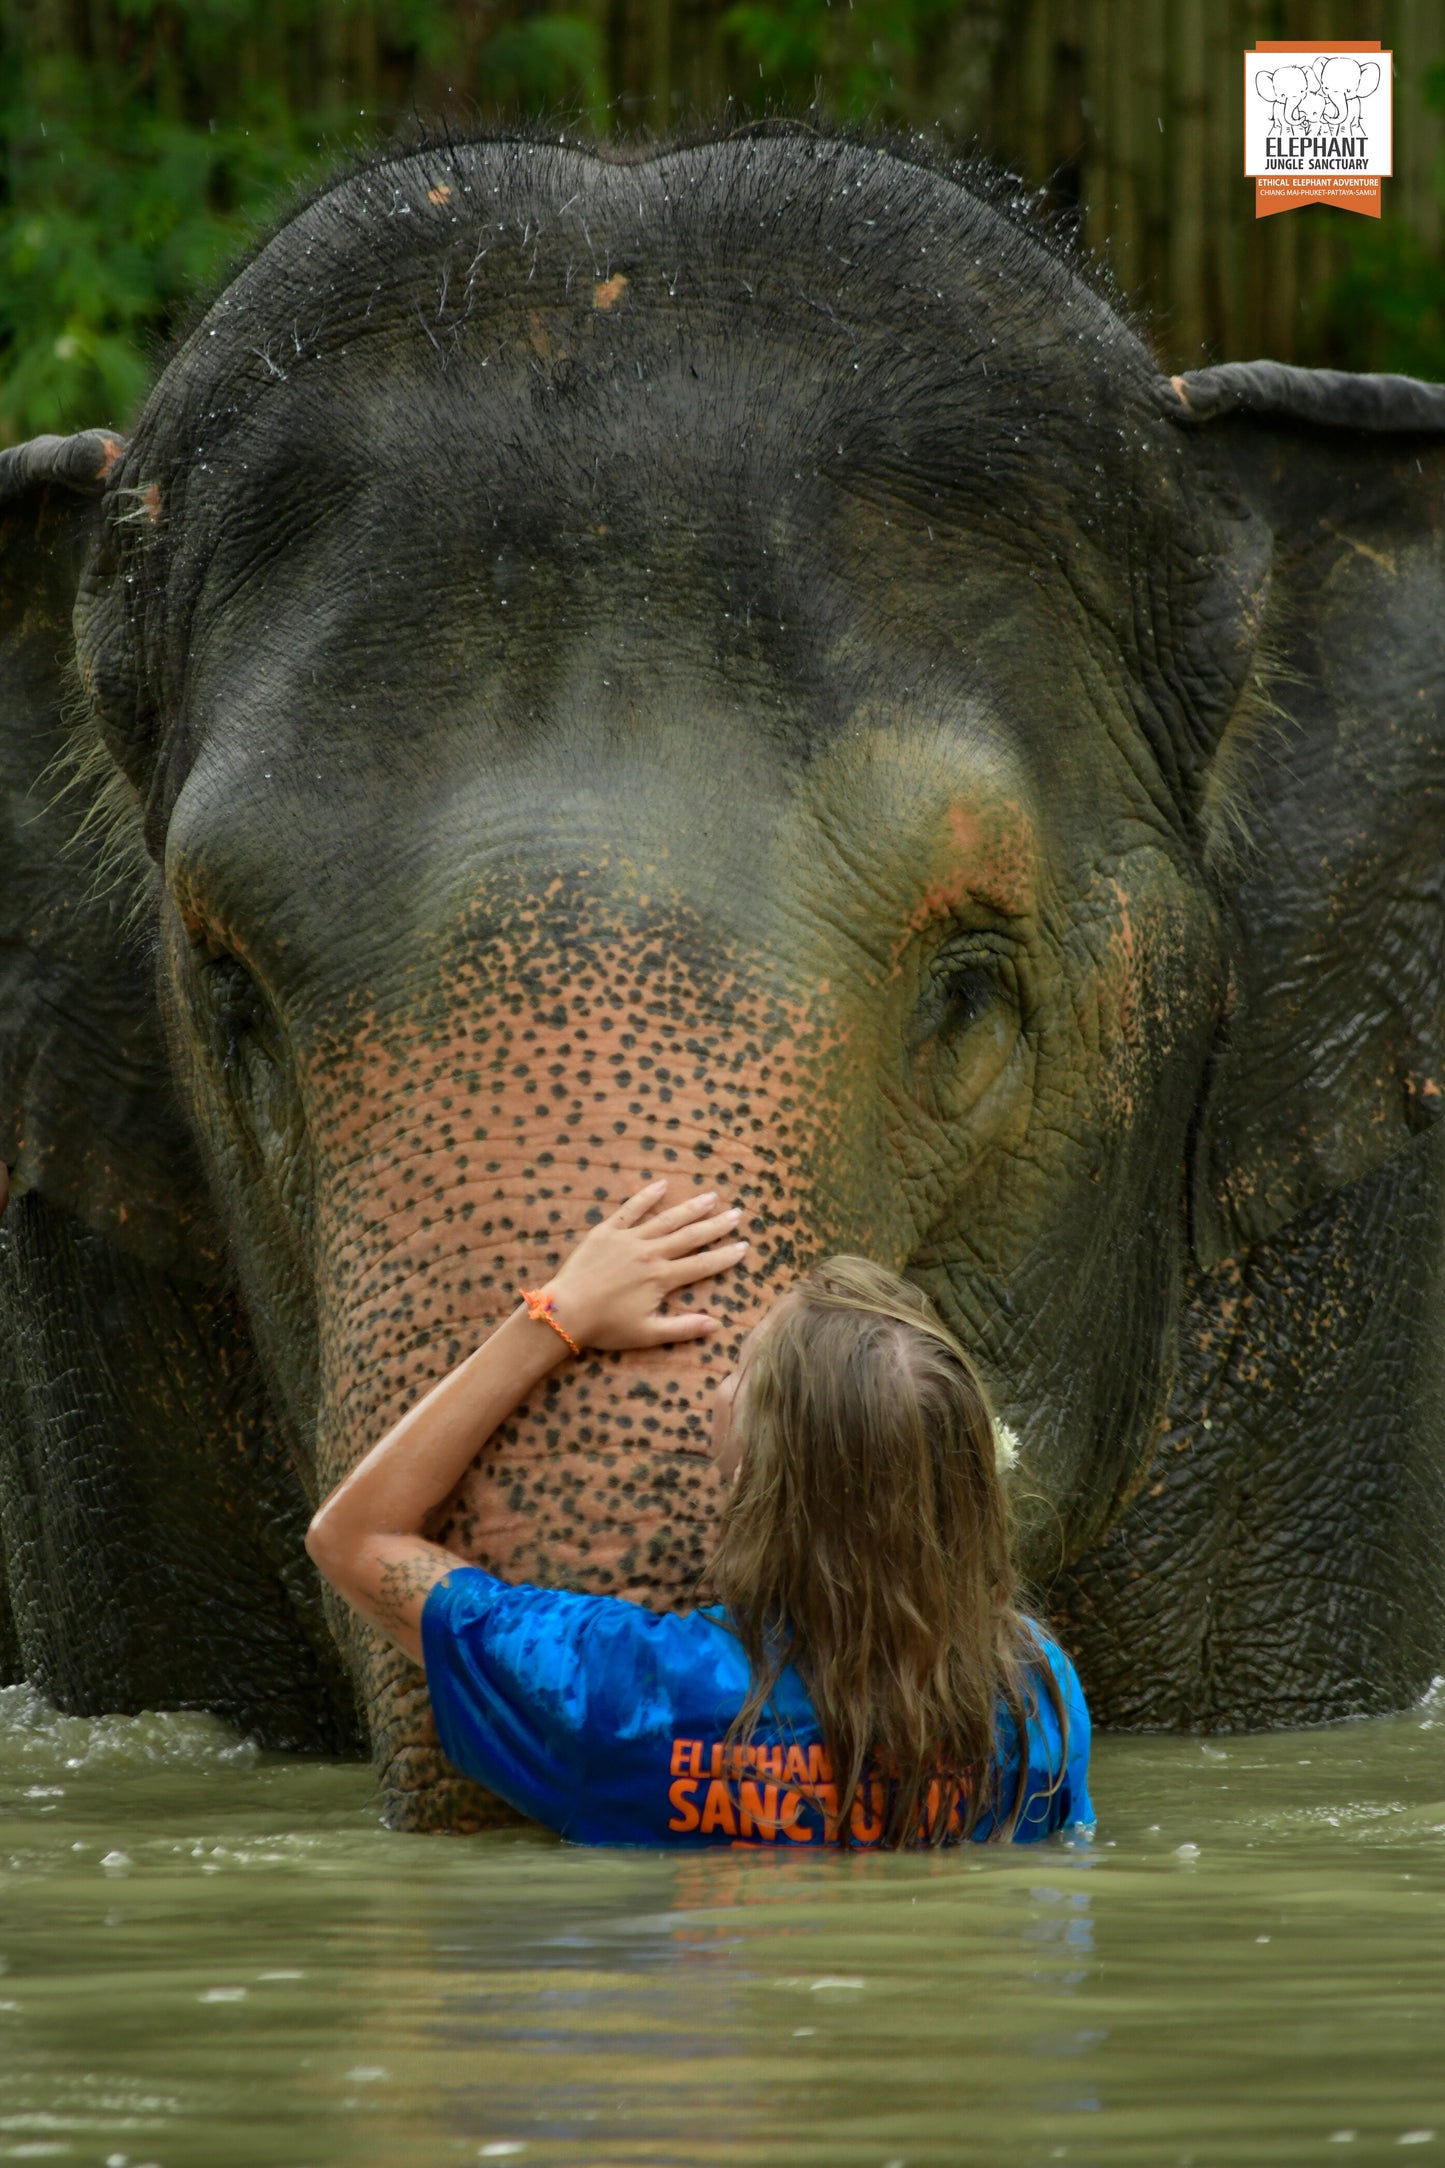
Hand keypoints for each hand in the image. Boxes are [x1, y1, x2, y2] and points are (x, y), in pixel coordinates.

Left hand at [541, 1182, 747, 1349]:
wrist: (565, 1312)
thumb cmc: (606, 1327)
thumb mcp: (648, 1333)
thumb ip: (683, 1327)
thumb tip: (716, 1325)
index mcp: (661, 1278)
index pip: (701, 1265)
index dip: (724, 1256)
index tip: (743, 1246)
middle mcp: (650, 1253)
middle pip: (690, 1236)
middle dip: (715, 1225)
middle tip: (737, 1214)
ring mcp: (629, 1239)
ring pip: (666, 1219)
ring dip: (690, 1208)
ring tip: (711, 1197)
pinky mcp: (607, 1231)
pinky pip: (630, 1210)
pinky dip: (646, 1196)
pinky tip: (663, 1184)